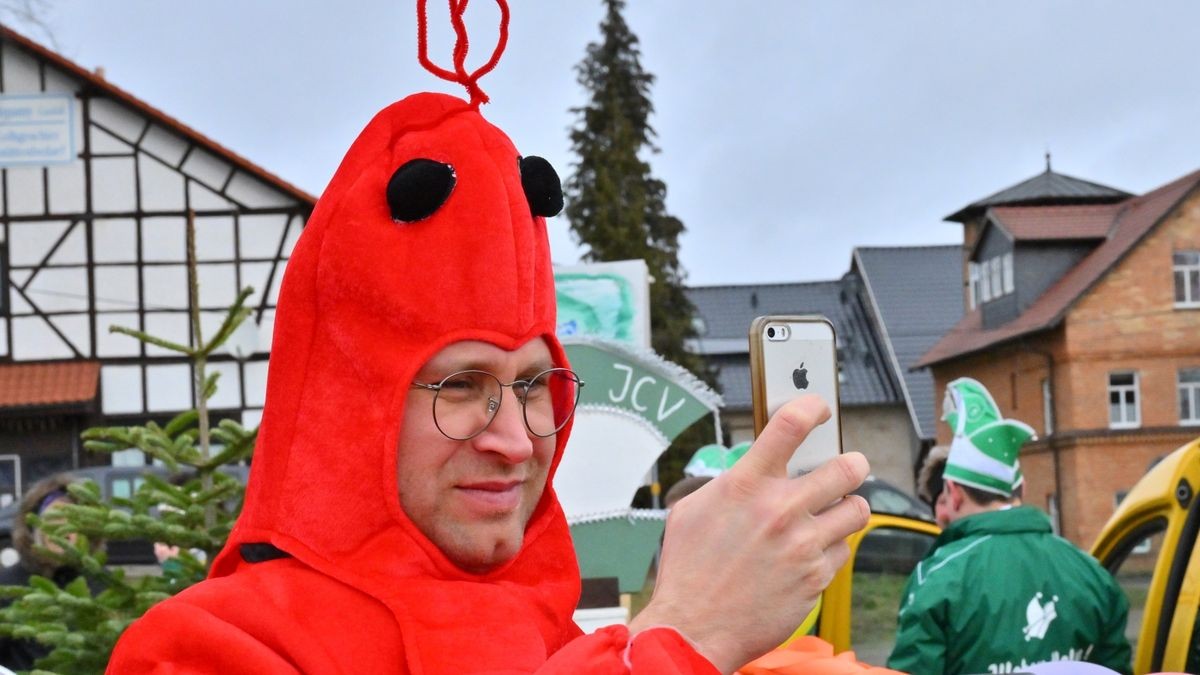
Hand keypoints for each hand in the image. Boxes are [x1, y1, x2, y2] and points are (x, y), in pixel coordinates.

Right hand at [628, 395, 869, 673]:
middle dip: (852, 464)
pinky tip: (810, 553)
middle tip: (849, 467)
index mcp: (746, 485)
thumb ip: (728, 484)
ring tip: (835, 511)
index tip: (818, 409)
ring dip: (848, 507)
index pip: (790, 425)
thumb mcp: (691, 511)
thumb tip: (750, 471)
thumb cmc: (688, 570)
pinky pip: (843, 550)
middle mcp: (780, 510)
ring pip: (857, 509)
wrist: (694, 629)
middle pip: (847, 467)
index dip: (811, 406)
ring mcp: (803, 545)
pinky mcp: (817, 577)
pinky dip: (831, 548)